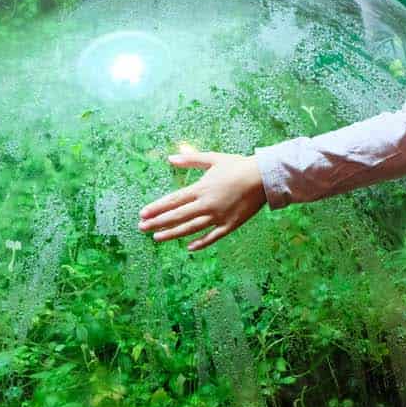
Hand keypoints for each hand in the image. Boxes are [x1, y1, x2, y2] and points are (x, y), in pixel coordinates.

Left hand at [138, 150, 266, 250]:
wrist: (263, 177)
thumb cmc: (238, 165)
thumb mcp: (213, 158)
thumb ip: (191, 159)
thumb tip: (170, 158)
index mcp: (201, 188)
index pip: (173, 200)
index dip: (156, 208)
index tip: (142, 214)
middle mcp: (207, 204)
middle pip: (177, 216)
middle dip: (158, 222)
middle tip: (141, 228)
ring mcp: (218, 216)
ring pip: (190, 228)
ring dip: (172, 234)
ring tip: (157, 238)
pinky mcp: (230, 225)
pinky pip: (212, 237)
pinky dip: (200, 243)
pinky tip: (189, 248)